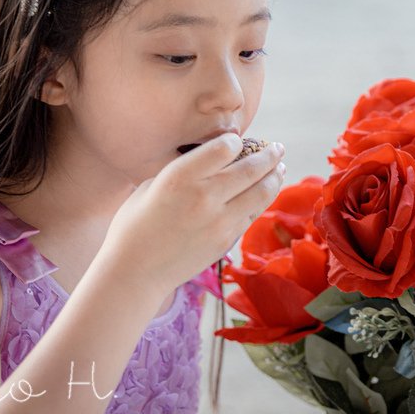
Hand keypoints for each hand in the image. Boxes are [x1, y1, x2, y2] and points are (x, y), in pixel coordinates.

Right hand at [102, 133, 285, 292]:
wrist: (135, 272)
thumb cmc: (135, 225)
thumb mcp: (151, 185)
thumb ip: (184, 170)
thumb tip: (213, 157)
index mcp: (180, 177)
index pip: (224, 147)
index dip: (235, 141)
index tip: (237, 141)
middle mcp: (204, 196)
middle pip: (251, 168)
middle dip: (269, 154)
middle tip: (278, 148)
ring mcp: (219, 221)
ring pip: (261, 192)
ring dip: (274, 177)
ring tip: (280, 168)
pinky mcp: (226, 241)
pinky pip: (252, 214)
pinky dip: (262, 201)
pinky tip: (264, 194)